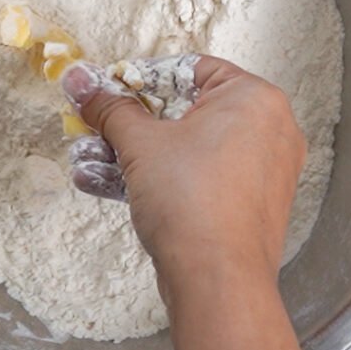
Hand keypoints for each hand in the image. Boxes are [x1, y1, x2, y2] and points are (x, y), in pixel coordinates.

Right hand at [61, 55, 306, 303]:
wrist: (217, 280)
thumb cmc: (193, 202)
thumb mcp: (140, 143)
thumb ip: (110, 108)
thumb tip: (82, 83)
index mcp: (254, 98)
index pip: (191, 69)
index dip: (142, 78)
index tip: (108, 89)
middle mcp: (269, 129)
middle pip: (187, 112)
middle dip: (132, 124)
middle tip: (97, 126)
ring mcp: (262, 170)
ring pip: (189, 150)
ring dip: (136, 155)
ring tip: (92, 160)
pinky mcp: (248, 205)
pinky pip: (199, 178)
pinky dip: (161, 179)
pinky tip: (109, 185)